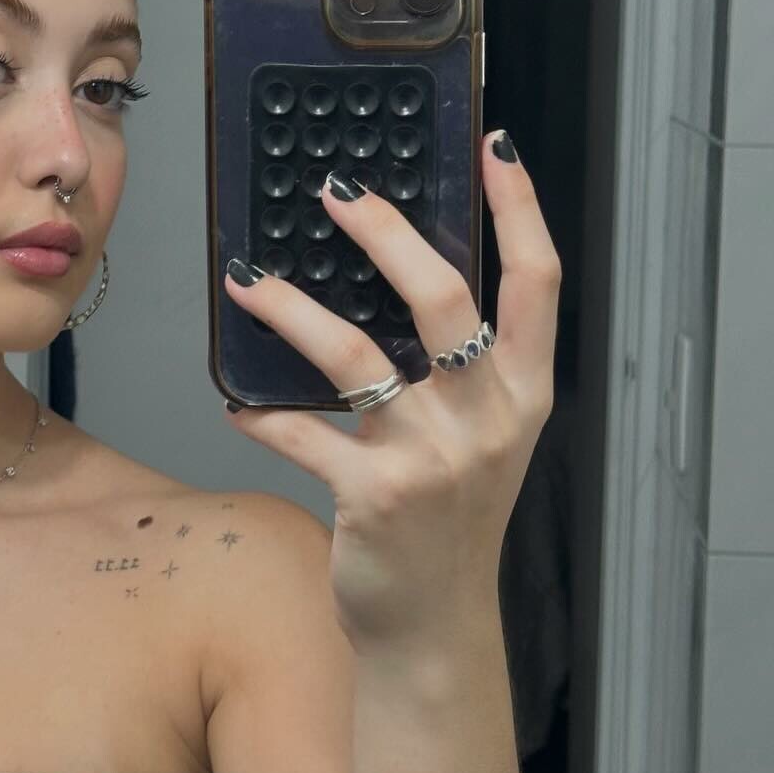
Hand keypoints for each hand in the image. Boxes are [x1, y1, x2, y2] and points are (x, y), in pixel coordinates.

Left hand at [221, 131, 560, 651]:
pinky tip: (235, 399)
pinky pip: (301, 433)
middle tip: (335, 191)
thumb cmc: (450, 521)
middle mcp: (488, 418)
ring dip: (291, 311)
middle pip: (445, 298)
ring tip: (246, 279)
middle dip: (387, 233)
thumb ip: (463, 371)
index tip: (494, 149)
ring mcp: (433, 457)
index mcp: (524, 393)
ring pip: (356, 357)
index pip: (538, 282)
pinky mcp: (374, 496)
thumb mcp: (483, 440)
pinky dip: (260, 413)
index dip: (520, 209)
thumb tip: (402, 277)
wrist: (433, 623)